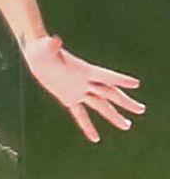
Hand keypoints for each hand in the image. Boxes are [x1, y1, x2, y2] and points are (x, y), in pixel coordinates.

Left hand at [23, 36, 144, 142]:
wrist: (38, 55)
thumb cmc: (42, 48)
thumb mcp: (45, 46)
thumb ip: (51, 44)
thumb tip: (54, 40)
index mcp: (83, 70)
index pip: (105, 75)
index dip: (119, 79)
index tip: (136, 83)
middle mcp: (85, 81)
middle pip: (110, 93)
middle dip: (125, 102)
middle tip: (141, 109)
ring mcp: (79, 90)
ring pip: (100, 105)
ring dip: (113, 116)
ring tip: (127, 125)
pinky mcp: (69, 98)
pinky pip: (80, 114)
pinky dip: (86, 126)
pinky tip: (95, 138)